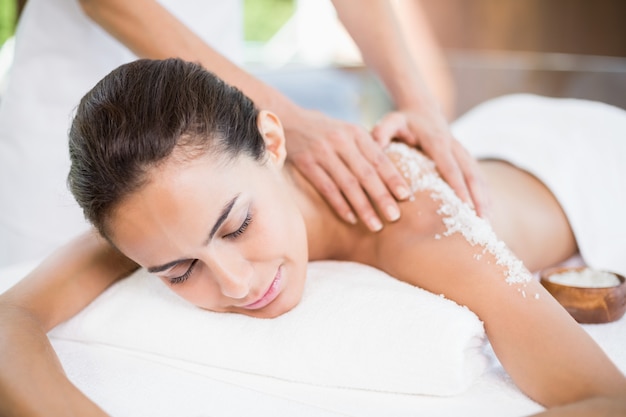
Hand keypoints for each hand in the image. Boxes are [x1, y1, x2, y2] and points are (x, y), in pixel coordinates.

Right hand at [282, 109, 411, 231]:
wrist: (287, 119)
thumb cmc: (324, 131)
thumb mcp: (346, 132)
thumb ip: (365, 150)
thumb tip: (391, 177)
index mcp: (355, 132)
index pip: (379, 158)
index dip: (393, 178)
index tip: (406, 196)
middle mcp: (340, 140)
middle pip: (366, 173)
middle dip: (382, 196)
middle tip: (395, 217)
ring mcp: (322, 151)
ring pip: (347, 184)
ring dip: (363, 207)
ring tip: (375, 225)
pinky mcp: (305, 162)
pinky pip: (326, 188)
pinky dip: (340, 205)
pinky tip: (351, 219)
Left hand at [372, 110, 489, 216]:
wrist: (422, 109)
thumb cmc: (404, 120)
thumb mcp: (391, 121)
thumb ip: (383, 131)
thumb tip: (375, 143)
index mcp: (437, 141)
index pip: (450, 166)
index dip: (458, 185)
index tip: (465, 205)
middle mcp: (454, 146)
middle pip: (470, 174)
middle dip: (478, 198)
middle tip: (482, 222)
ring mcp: (463, 152)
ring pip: (478, 177)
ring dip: (485, 199)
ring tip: (487, 224)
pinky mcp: (466, 158)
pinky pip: (479, 177)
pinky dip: (485, 195)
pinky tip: (487, 214)